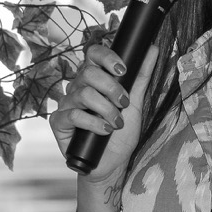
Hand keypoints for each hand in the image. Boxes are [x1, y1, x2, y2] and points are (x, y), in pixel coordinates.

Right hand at [49, 45, 157, 183]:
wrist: (113, 163)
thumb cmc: (121, 133)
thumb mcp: (135, 103)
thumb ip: (141, 76)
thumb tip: (152, 48)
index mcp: (93, 78)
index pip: (93, 54)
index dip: (106, 57)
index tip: (123, 70)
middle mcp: (77, 87)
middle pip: (88, 73)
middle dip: (111, 88)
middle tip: (124, 103)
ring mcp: (66, 104)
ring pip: (83, 93)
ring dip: (106, 109)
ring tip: (116, 123)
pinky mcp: (58, 123)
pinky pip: (73, 115)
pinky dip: (93, 123)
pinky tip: (104, 131)